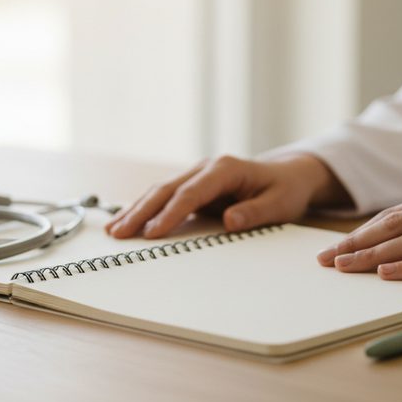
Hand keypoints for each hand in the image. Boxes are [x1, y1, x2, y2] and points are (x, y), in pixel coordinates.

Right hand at [106, 153, 350, 239]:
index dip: (171, 213)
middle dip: (141, 212)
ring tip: (114, 231)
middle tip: (120, 233)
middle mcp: (206, 168)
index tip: (153, 233)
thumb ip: (256, 212)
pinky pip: (165, 198)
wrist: (288, 176)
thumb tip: (230, 220)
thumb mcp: (281, 204)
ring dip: (136, 210)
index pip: (192, 193)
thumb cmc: (285, 190)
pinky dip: (145, 210)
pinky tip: (127, 222)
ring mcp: (197, 176)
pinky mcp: (193, 187)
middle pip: (167, 190)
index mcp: (226, 169)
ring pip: (160, 192)